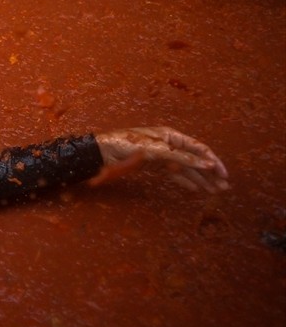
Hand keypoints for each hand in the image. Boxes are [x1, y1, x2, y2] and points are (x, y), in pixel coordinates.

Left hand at [93, 127, 228, 192]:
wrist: (102, 153)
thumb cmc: (128, 145)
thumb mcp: (157, 151)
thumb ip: (182, 157)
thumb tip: (207, 163)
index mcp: (171, 135)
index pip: (199, 148)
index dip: (213, 161)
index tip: (223, 175)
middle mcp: (169, 144)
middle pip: (195, 159)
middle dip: (210, 173)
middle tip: (224, 187)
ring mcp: (162, 156)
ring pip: (186, 168)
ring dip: (200, 179)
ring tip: (214, 191)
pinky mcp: (154, 166)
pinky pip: (174, 174)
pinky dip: (185, 181)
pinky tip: (195, 189)